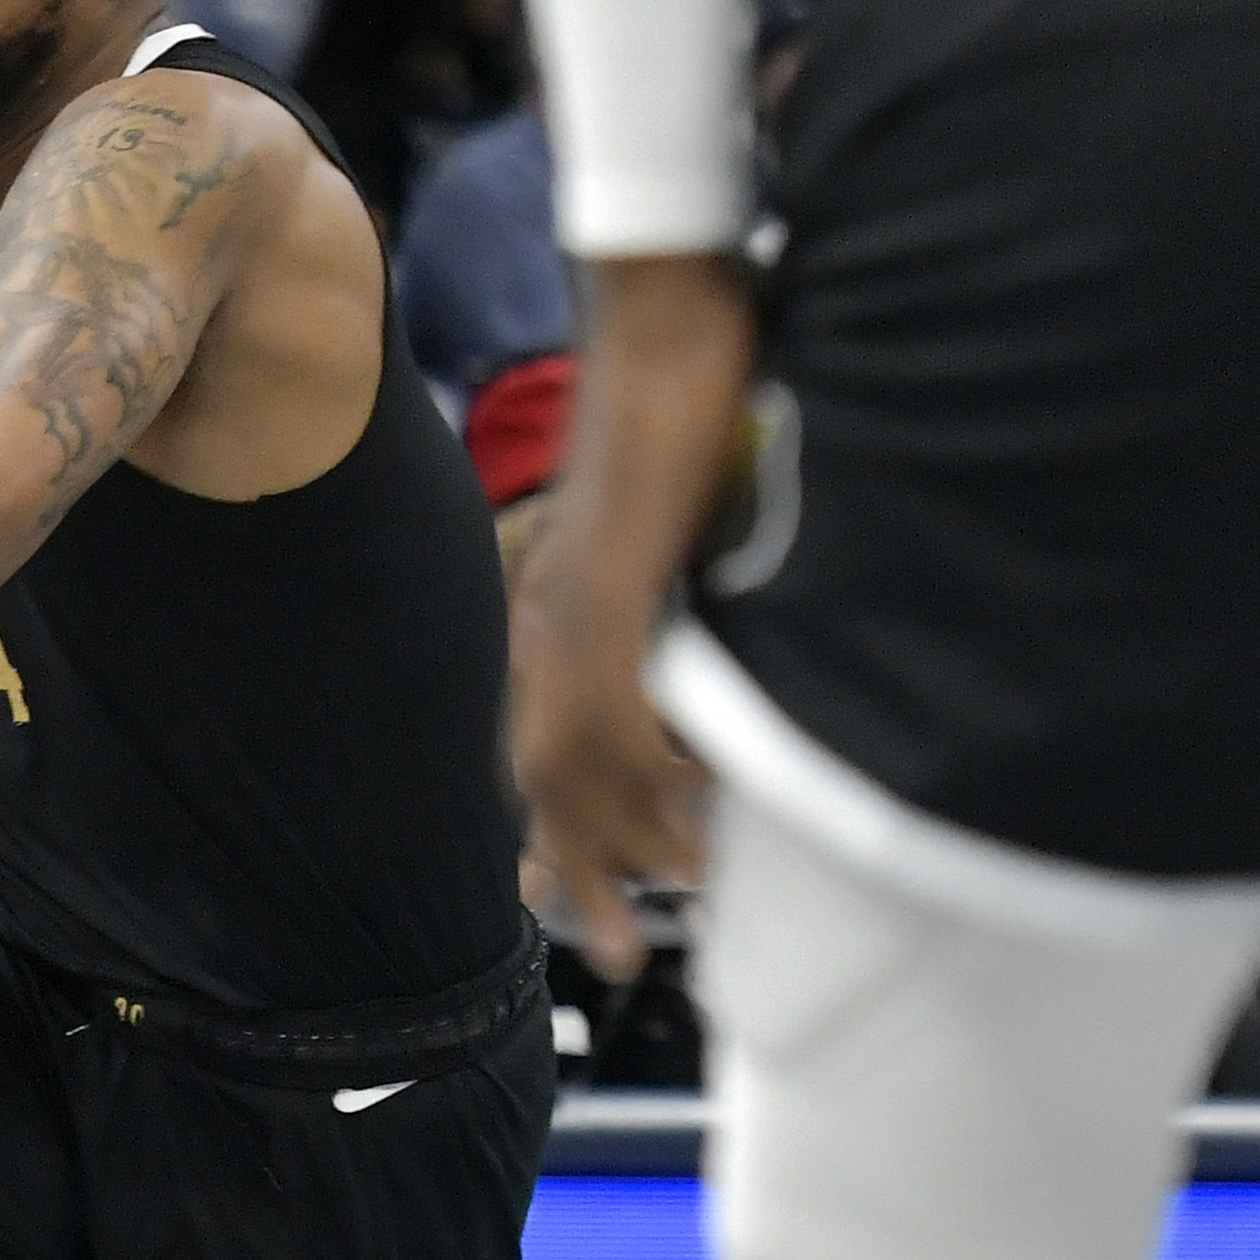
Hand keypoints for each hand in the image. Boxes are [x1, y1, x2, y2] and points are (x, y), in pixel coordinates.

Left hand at [509, 260, 749, 974]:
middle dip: (574, 867)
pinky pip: (619, 698)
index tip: (560, 894)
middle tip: (606, 951)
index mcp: (560, 596)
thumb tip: (720, 632)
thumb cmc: (692, 393)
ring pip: (572, 755)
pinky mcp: (615, 573)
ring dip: (615, 843)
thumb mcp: (687, 516)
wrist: (669, 308)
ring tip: (660, 914)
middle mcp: (550, 606)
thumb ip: (685, 580)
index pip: (540, 735)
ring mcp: (575, 593)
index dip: (553, 823)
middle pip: (540, 770)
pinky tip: (688, 819)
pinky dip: (647, 768)